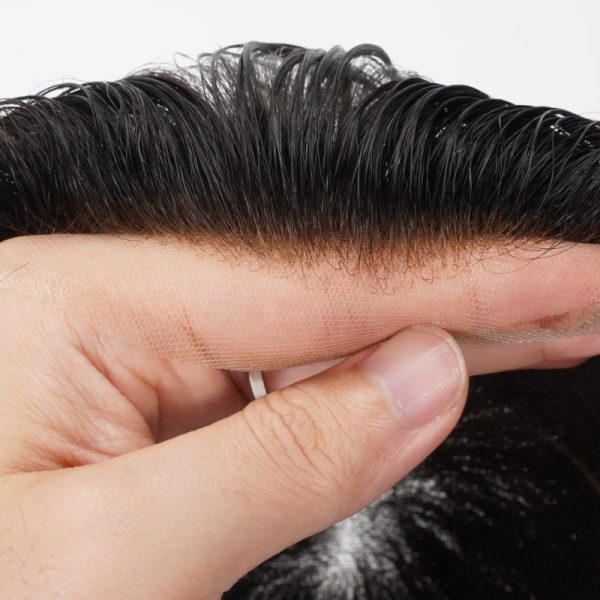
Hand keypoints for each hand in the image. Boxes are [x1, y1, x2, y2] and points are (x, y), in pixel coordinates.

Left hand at [0, 234, 596, 598]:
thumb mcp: (111, 559)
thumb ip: (283, 456)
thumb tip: (424, 378)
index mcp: (93, 305)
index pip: (327, 281)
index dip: (468, 280)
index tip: (576, 271)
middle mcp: (123, 304)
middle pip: (336, 288)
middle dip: (473, 291)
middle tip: (583, 287)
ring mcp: (142, 344)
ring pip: (322, 325)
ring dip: (436, 327)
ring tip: (541, 319)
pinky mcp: (157, 387)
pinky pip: (287, 365)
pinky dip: (368, 371)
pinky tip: (426, 360)